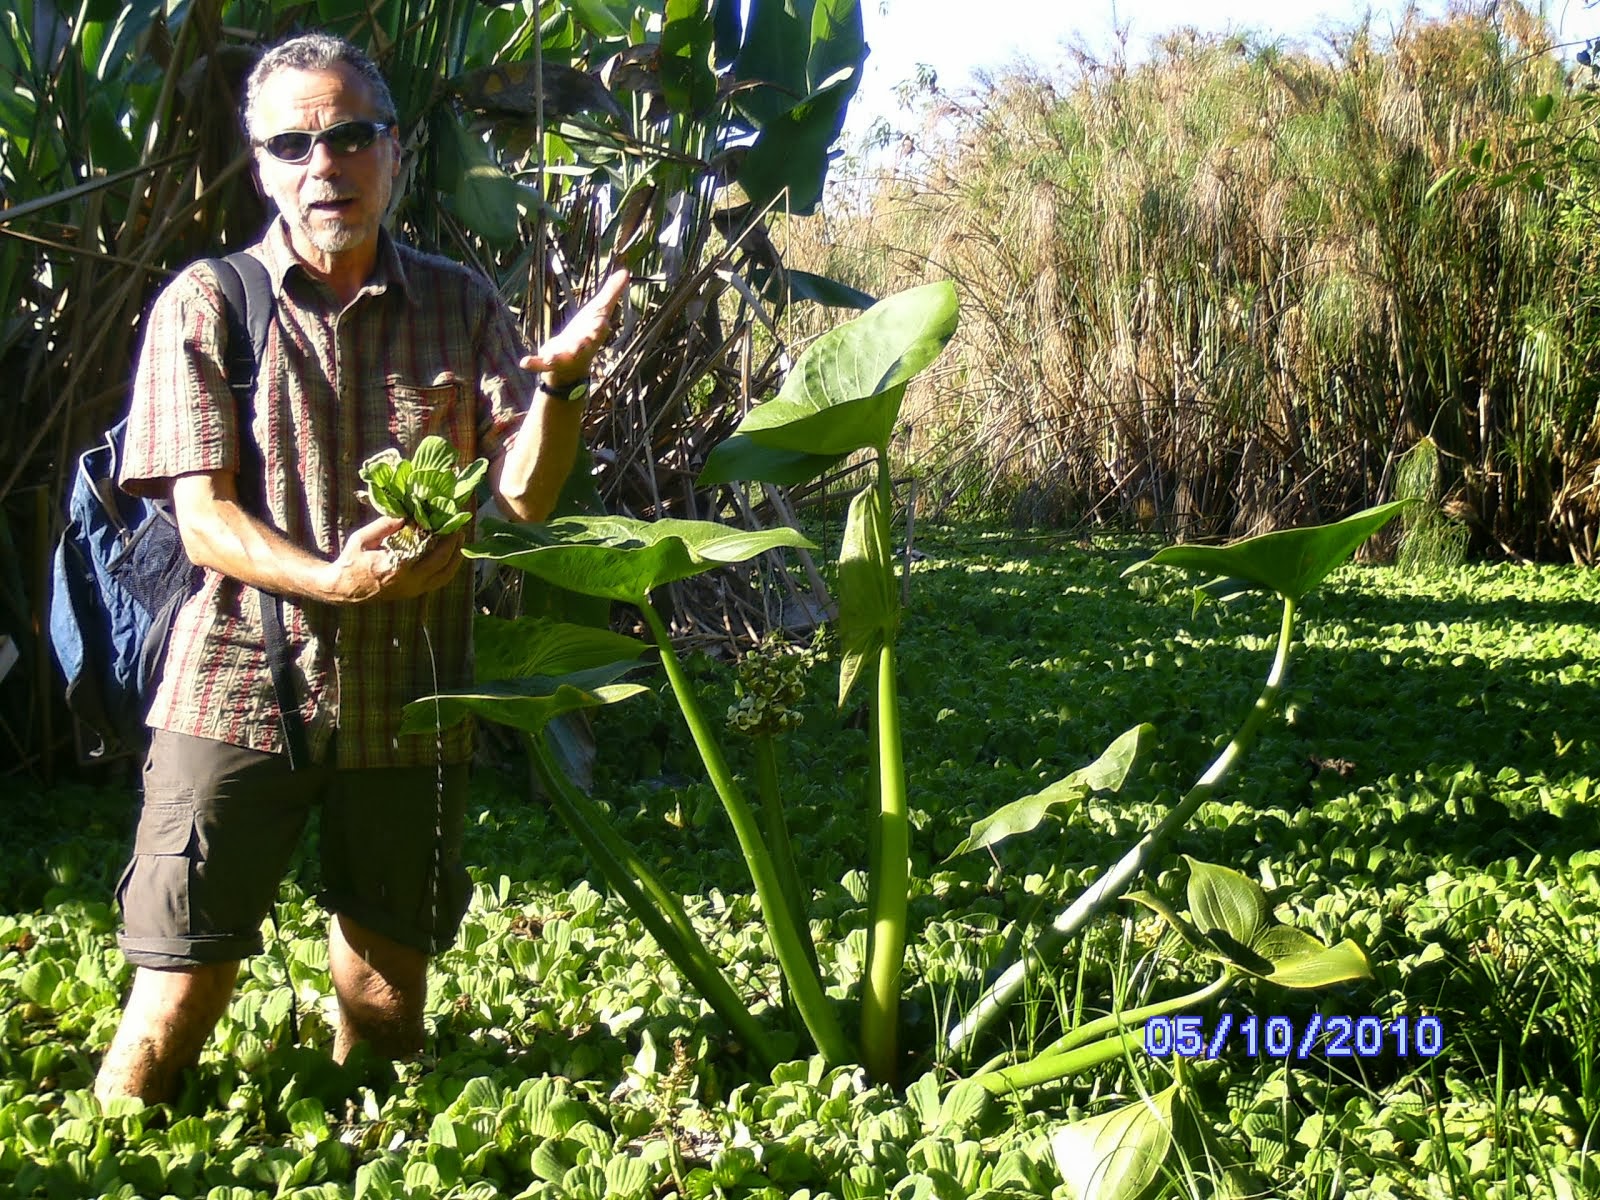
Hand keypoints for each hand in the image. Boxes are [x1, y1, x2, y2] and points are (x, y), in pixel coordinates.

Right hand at [327, 514, 464, 602]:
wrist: (344, 589)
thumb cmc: (351, 561)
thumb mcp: (362, 539)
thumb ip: (384, 526)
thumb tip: (407, 514)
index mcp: (395, 567)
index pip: (426, 550)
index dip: (440, 536)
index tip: (446, 520)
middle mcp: (409, 582)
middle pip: (441, 563)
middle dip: (453, 544)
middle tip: (458, 527)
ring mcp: (413, 590)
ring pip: (444, 576)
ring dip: (455, 558)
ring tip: (460, 540)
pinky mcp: (414, 593)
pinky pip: (439, 581)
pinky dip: (449, 568)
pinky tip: (452, 555)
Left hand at [520, 268, 629, 386]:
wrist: (573, 364)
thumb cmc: (587, 333)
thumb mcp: (599, 311)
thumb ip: (611, 292)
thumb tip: (626, 271)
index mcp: (593, 334)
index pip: (599, 329)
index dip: (600, 327)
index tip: (603, 323)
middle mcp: (581, 347)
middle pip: (584, 346)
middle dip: (584, 344)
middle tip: (583, 342)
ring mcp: (564, 356)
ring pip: (562, 357)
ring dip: (557, 357)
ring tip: (550, 357)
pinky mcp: (549, 362)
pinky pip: (541, 364)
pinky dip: (533, 364)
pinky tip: (524, 362)